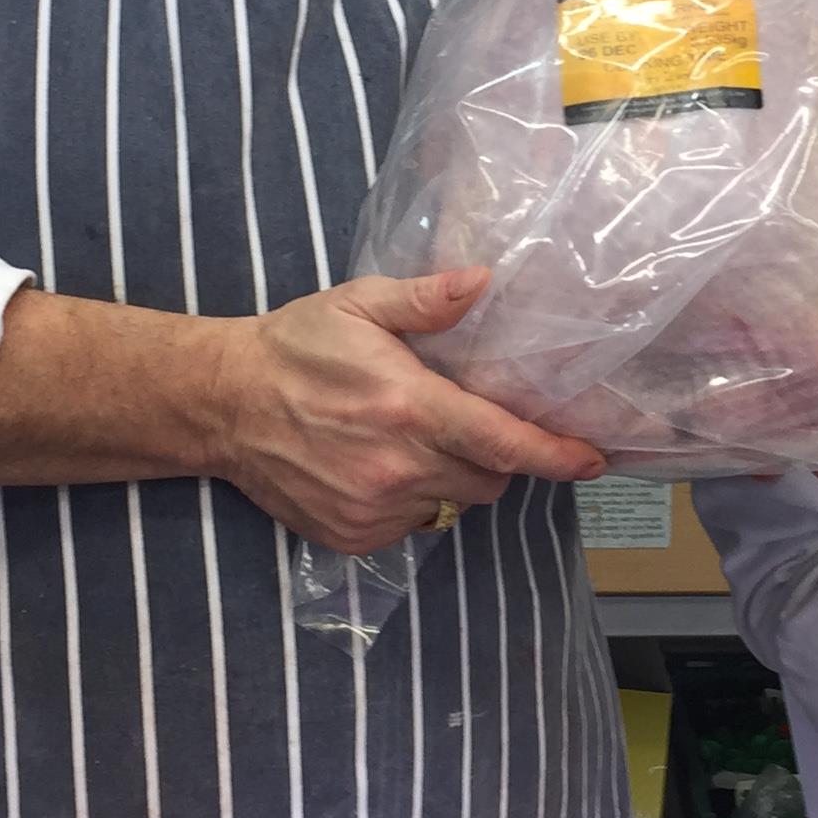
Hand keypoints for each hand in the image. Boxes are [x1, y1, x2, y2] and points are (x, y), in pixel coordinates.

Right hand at [205, 268, 604, 549]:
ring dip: (451, 482)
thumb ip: (425, 300)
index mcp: (409, 408)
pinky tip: (380, 469)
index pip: (502, 442)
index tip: (593, 459)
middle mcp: (397, 467)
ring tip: (415, 444)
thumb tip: (484, 281)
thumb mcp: (359, 305)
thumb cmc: (297, 346)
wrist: (223, 404)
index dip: (554, 454)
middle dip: (493, 460)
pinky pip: (411, 528)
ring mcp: (373, 509)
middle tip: (464, 425)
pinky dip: (411, 504)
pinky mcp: (352, 537)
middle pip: (487, 482)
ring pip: (451, 508)